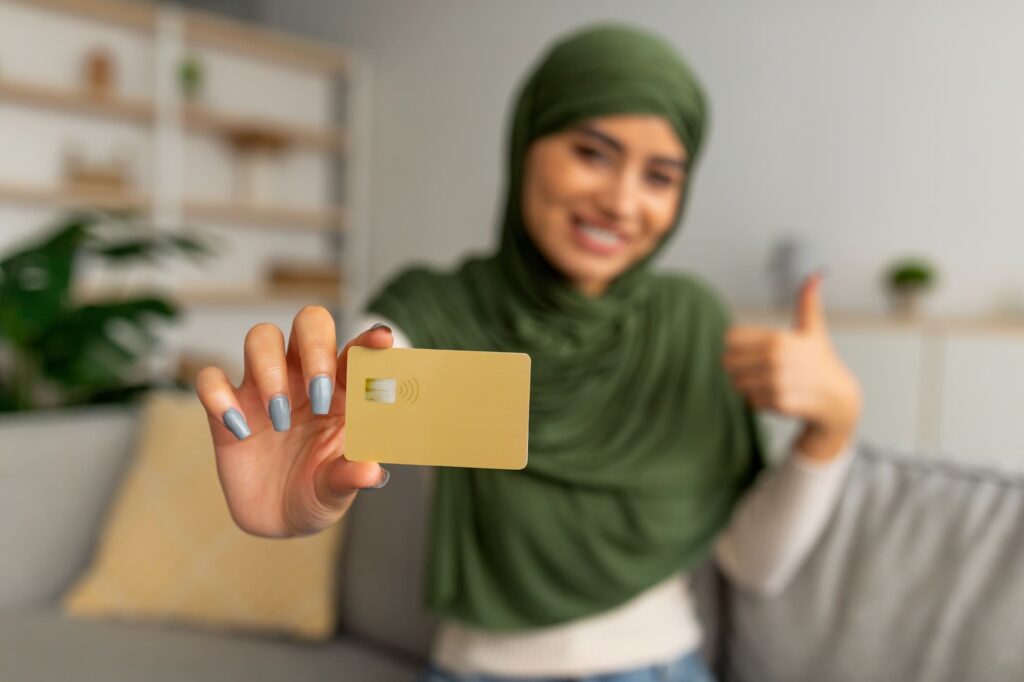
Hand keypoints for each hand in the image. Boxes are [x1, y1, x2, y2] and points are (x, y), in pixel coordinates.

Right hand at [195, 306, 392, 537]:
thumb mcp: (337, 490)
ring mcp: (263, 387)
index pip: (356, 350)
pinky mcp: (225, 407)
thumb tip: (371, 471)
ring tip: (280, 420)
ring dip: (271, 370)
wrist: (278, 521)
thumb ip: (351, 476)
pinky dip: (219, 396)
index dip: (369, 339)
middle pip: (309, 324)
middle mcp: (303, 377)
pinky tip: (240, 429)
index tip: (381, 340)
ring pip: (261, 337)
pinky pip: (211, 379)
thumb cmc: (320, 492)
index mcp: (341, 389)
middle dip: (316, 347)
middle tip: (319, 395)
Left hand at [722, 272, 861, 460]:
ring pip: (736, 384)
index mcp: (777, 338)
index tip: (754, 350)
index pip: (729, 338)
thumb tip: (816, 274)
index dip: (738, 345)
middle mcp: (775, 359)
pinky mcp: (777, 403)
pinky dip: (759, 401)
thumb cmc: (821, 360)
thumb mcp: (813, 329)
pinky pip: (749, 401)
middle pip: (727, 362)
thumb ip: (808, 302)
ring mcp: (776, 382)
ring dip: (749, 385)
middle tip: (760, 368)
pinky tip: (778, 395)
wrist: (838, 398)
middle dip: (740, 366)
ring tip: (771, 381)